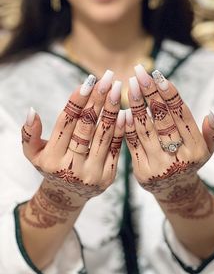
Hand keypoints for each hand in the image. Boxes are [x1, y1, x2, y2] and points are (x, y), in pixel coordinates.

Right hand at [22, 71, 124, 202]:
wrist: (69, 195)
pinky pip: (116, 148)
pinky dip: (120, 129)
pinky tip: (125, 111)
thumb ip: (29, 135)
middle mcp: (72, 168)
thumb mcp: (33, 155)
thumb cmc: (51, 167)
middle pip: (86, 127)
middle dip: (98, 100)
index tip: (88, 81)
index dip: (77, 101)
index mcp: (52, 159)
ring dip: (111, 109)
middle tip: (107, 78)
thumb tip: (31, 111)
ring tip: (117, 89)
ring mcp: (92, 173)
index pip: (66, 124)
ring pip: (103, 135)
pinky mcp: (108, 177)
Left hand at [125, 65, 213, 217]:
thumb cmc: (189, 162)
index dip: (170, 94)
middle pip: (162, 119)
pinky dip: (127, 126)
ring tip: (131, 86)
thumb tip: (210, 114)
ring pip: (145, 129)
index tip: (158, 75)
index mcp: (196, 149)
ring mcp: (159, 166)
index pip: (182, 116)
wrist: (174, 190)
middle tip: (140, 73)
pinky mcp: (142, 171)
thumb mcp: (207, 151)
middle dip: (150, 94)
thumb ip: (212, 134)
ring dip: (136, 105)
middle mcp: (178, 158)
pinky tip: (123, 110)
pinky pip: (132, 144)